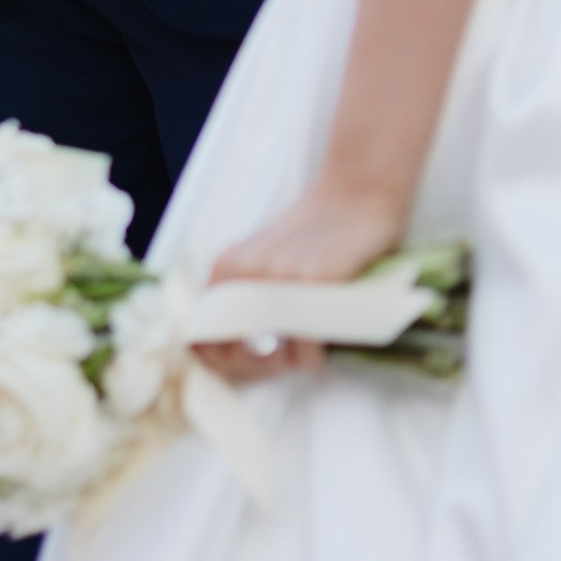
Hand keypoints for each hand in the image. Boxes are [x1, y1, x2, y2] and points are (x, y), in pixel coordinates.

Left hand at [196, 180, 406, 378]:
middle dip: (256, 368)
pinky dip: (311, 357)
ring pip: (269, 355)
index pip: (204, 334)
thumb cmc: (315, 232)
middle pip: (234, 352)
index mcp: (227, 267)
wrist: (356, 192)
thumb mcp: (266, 258)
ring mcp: (281, 279)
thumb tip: (234, 349)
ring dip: (286, 364)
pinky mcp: (316, 282)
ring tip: (303, 352)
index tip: (244, 364)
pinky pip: (305, 346)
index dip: (220, 361)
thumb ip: (246, 294)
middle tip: (282, 361)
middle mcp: (247, 274)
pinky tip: (322, 346)